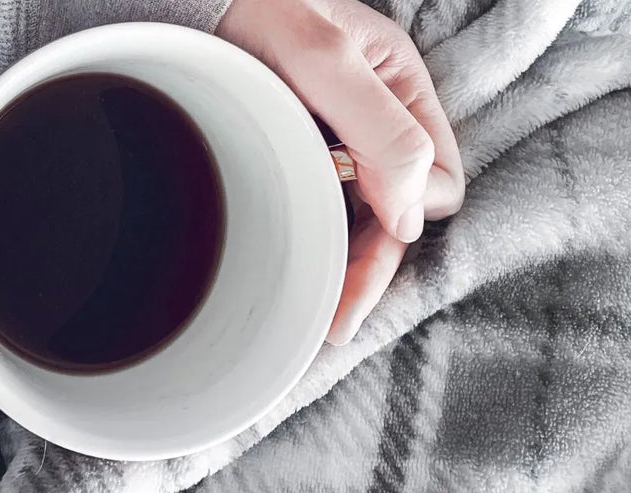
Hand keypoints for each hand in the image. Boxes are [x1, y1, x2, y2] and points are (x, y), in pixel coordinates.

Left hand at [216, 0, 464, 344]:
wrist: (194, 5)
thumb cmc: (258, 12)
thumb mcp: (324, 60)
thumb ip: (382, 130)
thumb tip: (412, 221)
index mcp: (401, 93)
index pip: (436, 181)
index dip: (402, 220)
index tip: (365, 249)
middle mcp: (376, 123)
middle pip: (394, 214)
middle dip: (368, 266)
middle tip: (332, 321)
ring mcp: (336, 143)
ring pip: (358, 220)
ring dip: (340, 261)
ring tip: (309, 310)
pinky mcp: (298, 158)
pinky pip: (320, 212)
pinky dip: (312, 243)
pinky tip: (291, 269)